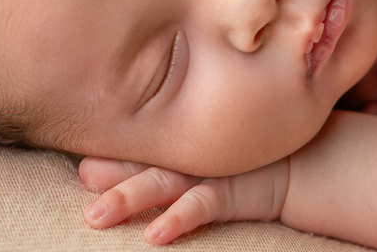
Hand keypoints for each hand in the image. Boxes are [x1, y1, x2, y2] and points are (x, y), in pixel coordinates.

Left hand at [79, 156, 289, 244]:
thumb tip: (86, 167)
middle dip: (109, 172)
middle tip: (81, 179)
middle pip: (140, 161)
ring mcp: (207, 171)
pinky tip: (155, 235)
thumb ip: (149, 158)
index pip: (131, 144)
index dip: (105, 150)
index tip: (79, 161)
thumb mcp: (192, 156)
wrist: (297, 163)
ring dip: (129, 197)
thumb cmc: (235, 159)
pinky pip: (201, 206)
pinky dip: (178, 218)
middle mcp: (184, 154)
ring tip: (96, 216)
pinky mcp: (231, 193)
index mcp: (171, 142)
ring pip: (161, 182)